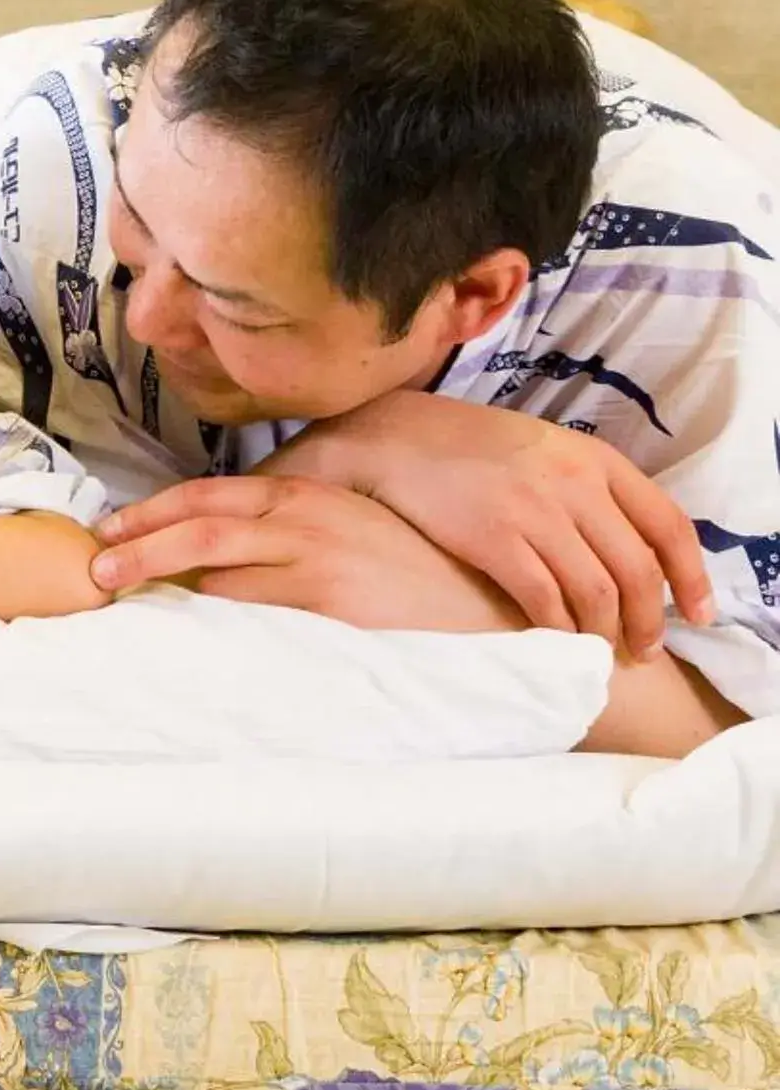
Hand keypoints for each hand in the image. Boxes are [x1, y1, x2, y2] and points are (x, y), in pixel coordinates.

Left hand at [91, 474, 521, 633]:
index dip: (152, 512)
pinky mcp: (329, 604)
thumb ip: (290, 534)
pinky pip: (252, 612)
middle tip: (95, 570)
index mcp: (305, 496)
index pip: (209, 495)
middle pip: (197, 525)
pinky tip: (184, 635)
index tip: (110, 530)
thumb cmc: (415, 578)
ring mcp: (315, 560)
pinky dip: (212, 621)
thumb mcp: (349, 533)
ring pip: (216, 571)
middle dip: (138, 545)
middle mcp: (304, 519)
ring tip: (124, 601)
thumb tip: (219, 559)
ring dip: (166, 588)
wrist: (488, 611)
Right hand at [259, 391, 712, 655]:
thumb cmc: (469, 448)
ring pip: (596, 592)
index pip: (669, 525)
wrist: (391, 437)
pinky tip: (554, 640)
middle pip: (637, 570)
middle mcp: (573, 482)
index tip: (698, 615)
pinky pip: (544, 600)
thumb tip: (632, 552)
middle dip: (648, 621)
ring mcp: (532, 510)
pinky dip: (557, 629)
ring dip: (605, 633)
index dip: (692, 578)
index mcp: (594, 458)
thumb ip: (590, 489)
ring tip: (601, 652)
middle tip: (644, 650)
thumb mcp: (545, 449)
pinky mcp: (492, 538)